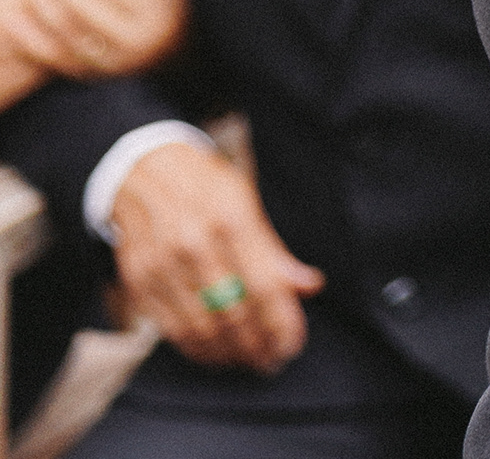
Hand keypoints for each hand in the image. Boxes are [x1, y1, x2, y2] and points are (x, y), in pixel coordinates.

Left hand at [0, 0, 186, 83]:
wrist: (173, 54)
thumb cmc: (162, 3)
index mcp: (157, 12)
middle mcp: (136, 42)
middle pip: (83, 4)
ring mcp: (112, 63)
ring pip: (64, 30)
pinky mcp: (91, 76)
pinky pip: (52, 55)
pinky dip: (29, 34)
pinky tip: (12, 14)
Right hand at [111, 143, 322, 374]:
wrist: (141, 171)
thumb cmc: (203, 186)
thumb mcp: (246, 202)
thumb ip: (274, 251)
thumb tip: (308, 286)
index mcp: (231, 220)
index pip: (263, 286)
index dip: (281, 322)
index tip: (293, 345)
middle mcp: (194, 245)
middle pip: (232, 313)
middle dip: (258, 345)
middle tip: (274, 359)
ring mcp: (161, 266)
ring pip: (199, 328)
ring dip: (228, 353)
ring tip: (249, 361)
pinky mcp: (138, 281)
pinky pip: (169, 329)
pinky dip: (195, 348)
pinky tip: (215, 353)